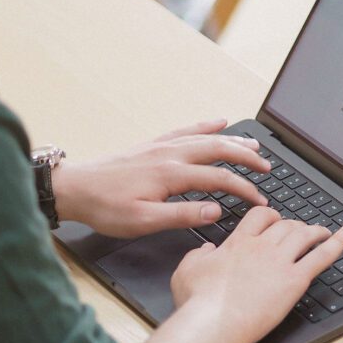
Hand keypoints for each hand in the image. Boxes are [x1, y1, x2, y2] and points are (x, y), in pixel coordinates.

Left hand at [50, 119, 271, 237]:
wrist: (75, 188)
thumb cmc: (106, 207)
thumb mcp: (143, 221)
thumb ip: (182, 215)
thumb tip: (215, 210)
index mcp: (172, 174)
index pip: (219, 178)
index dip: (244, 188)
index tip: (260, 199)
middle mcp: (171, 154)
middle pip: (219, 150)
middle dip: (246, 157)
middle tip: (267, 166)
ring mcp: (162, 146)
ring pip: (206, 137)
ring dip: (233, 139)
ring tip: (254, 144)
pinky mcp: (153, 144)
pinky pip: (186, 129)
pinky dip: (206, 125)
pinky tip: (218, 121)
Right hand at [170, 206, 342, 342]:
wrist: (213, 321)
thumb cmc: (198, 302)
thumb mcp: (185, 271)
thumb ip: (197, 256)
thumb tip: (207, 249)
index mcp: (237, 244)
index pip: (259, 218)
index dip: (270, 216)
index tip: (273, 220)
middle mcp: (261, 247)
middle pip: (285, 224)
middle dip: (293, 225)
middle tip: (299, 232)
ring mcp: (280, 261)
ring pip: (304, 234)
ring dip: (316, 230)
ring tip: (323, 232)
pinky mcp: (295, 280)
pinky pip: (323, 255)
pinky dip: (340, 241)